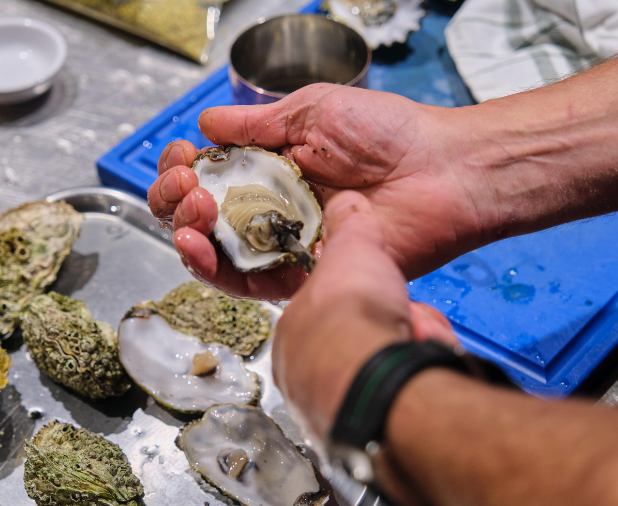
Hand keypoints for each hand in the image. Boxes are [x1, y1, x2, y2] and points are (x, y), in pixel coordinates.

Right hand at [148, 83, 496, 299]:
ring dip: (187, 235)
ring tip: (191, 213)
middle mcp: (270, 208)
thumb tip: (206, 123)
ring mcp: (282, 243)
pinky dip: (215, 269)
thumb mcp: (313, 110)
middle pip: (201, 218)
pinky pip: (247, 282)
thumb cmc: (388, 134)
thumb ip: (256, 124)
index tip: (180, 159)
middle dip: (175, 201)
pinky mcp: (300, 275)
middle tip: (186, 186)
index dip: (182, 170)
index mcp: (269, 168)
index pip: (208, 176)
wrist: (442, 173)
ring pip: (215, 254)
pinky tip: (200, 245)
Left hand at [270, 190, 457, 438]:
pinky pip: (397, 400)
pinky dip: (414, 381)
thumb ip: (349, 227)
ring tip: (414, 342)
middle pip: (360, 343)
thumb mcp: (351, 250)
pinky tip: (419, 369)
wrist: (376, 376)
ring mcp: (328, 408)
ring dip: (408, 348)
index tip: (384, 293)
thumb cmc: (353, 315)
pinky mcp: (361, 435)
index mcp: (291, 331)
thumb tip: (346, 204)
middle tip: (405, 320)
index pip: (329, 311)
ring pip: (381, 371)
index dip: (364, 297)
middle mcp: (303, 376)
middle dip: (392, 326)